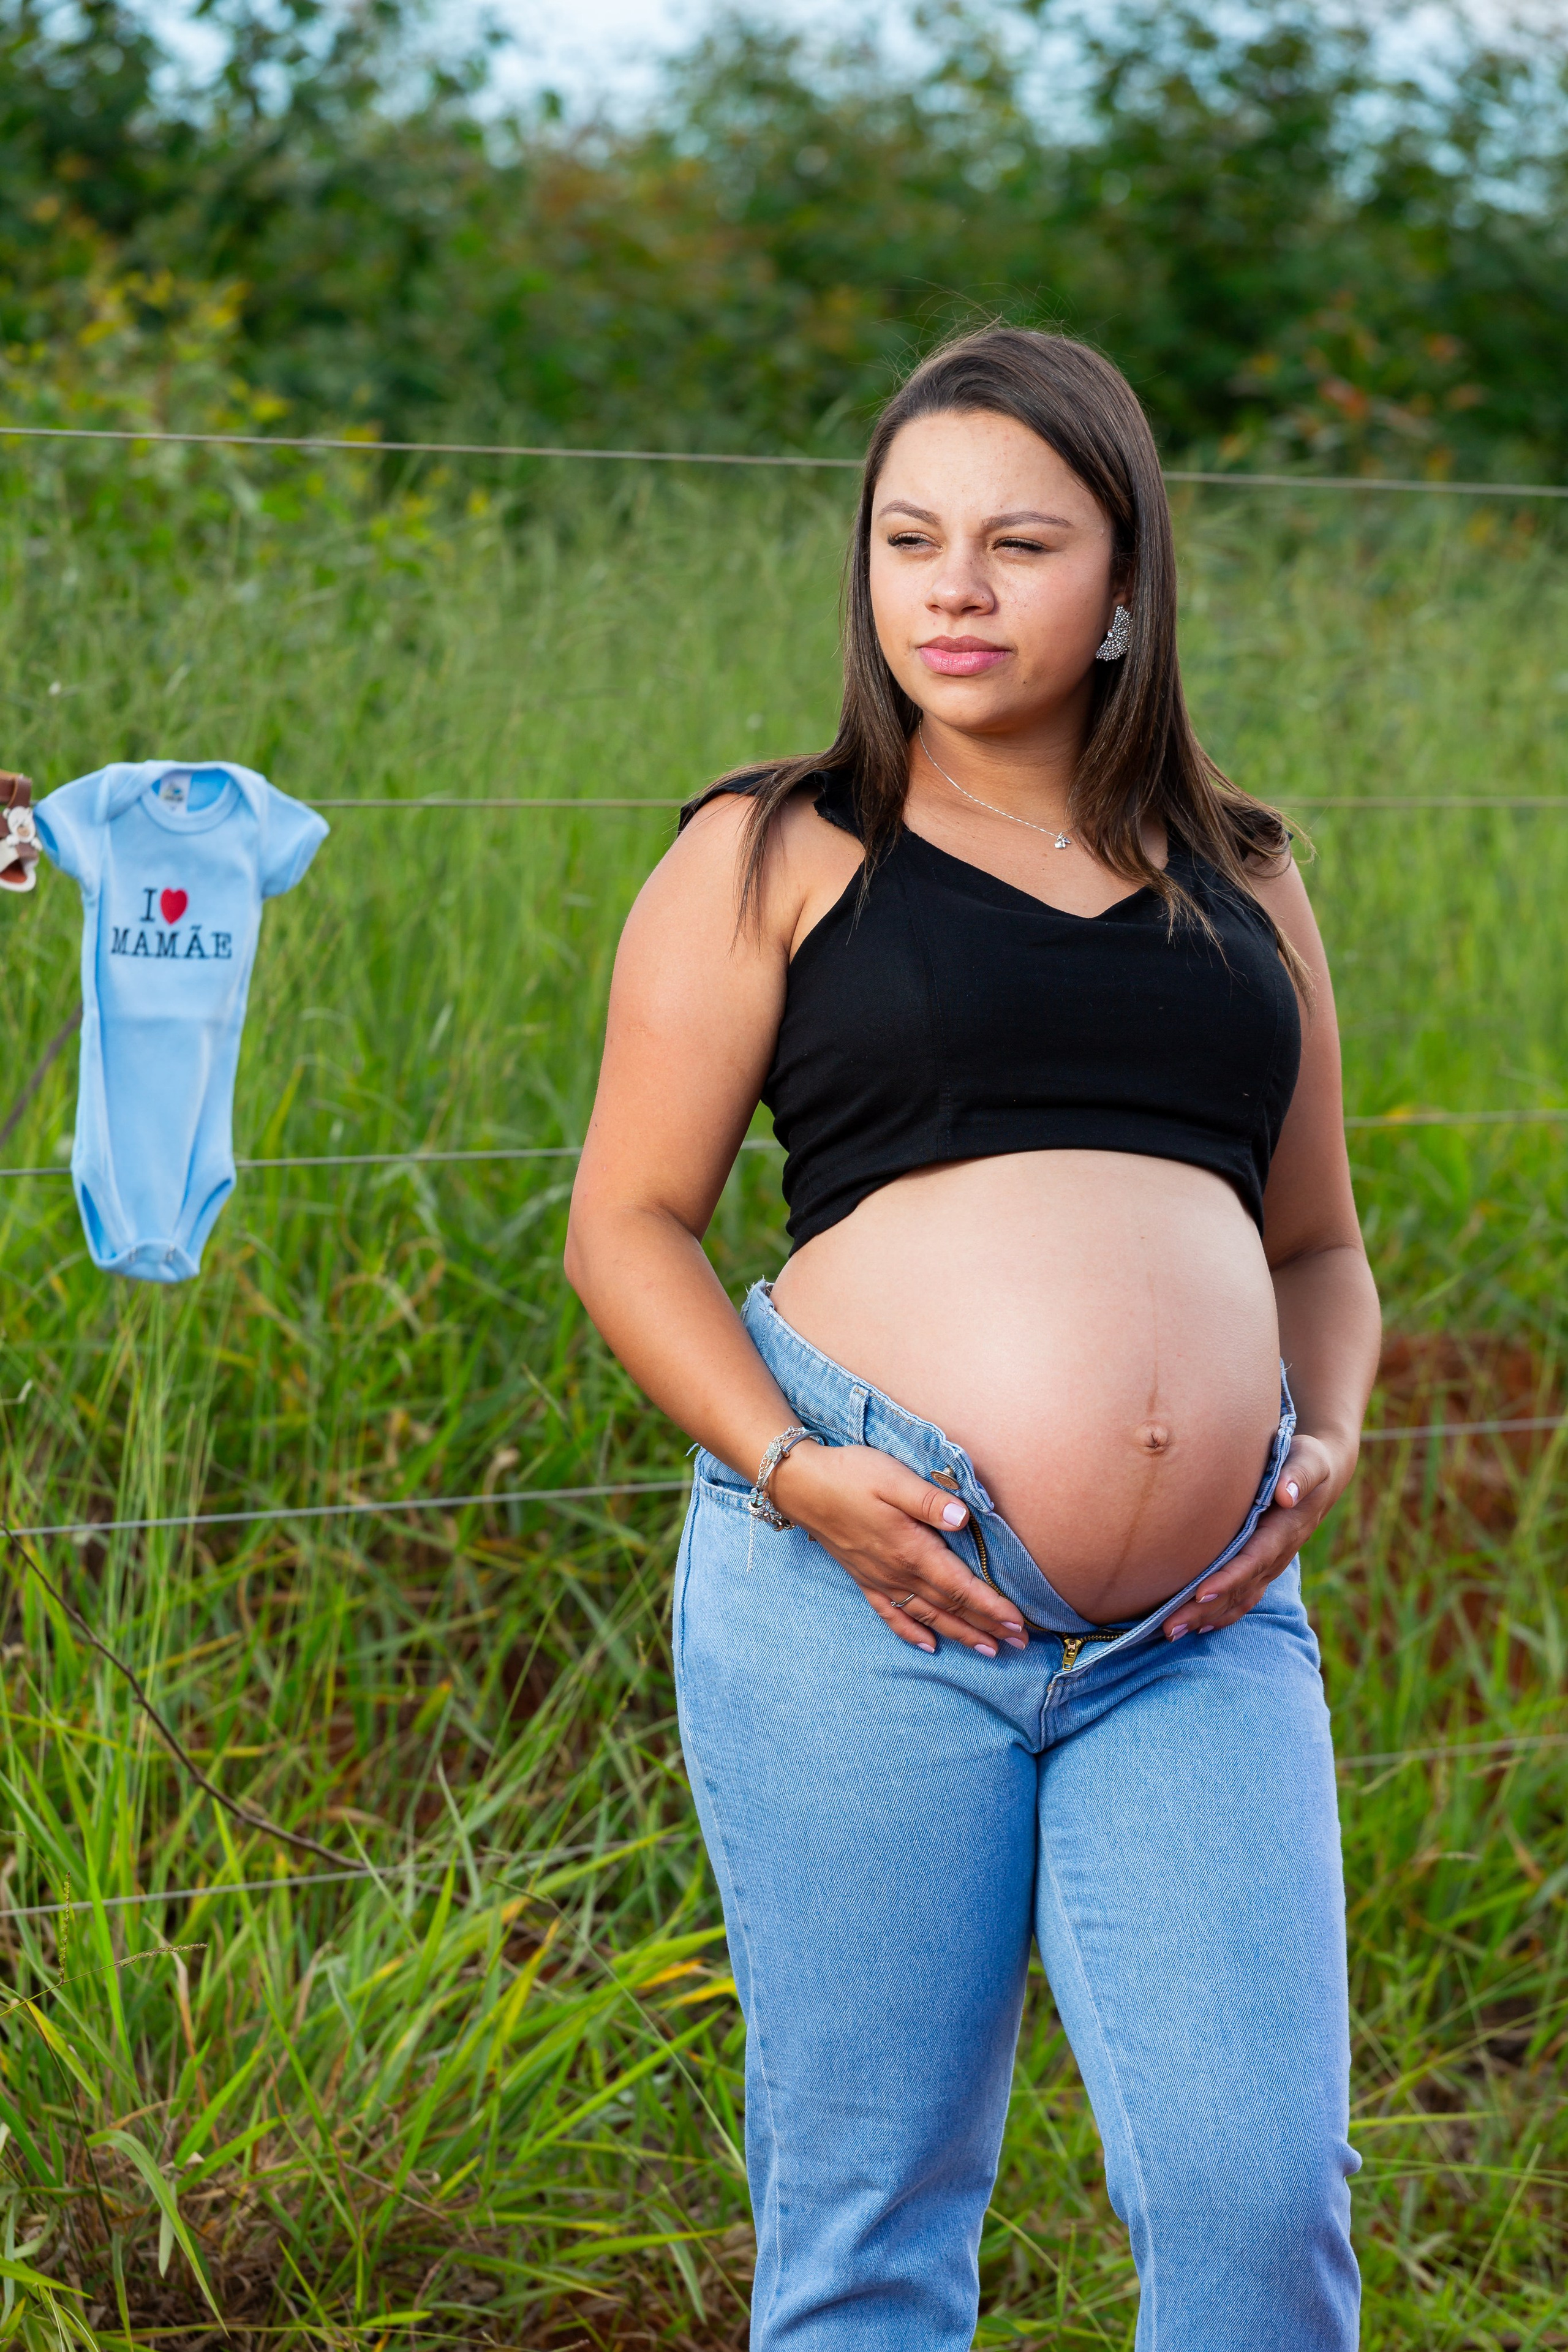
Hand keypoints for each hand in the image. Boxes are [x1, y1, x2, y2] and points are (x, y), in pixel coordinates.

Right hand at [769, 1441, 1029, 1657]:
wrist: (800, 1485)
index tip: (1018, 1622)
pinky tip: (928, 1645)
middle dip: (987, 1626)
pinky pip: (891, 1615)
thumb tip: (964, 1520)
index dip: (991, 1606)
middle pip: (950, 1607)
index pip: (960, 1586)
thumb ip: (929, 1501)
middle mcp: (898, 1572)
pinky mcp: (864, 1578)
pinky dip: (911, 1633)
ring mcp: (880, 1579)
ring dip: (960, 1634)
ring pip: (927, 1616)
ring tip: (989, 1650)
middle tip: (1020, 1643)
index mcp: (911, 1549)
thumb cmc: (850, 1475)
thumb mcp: (893, 1478)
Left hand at [1164, 1432, 1347, 1639]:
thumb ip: (1299, 1474)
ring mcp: (1269, 1566)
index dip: (1229, 1579)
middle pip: (1239, 1589)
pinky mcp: (1261, 1568)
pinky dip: (1221, 1615)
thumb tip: (1286, 1493)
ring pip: (1238, 1599)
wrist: (1320, 1477)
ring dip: (1206, 1619)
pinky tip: (1197, 1627)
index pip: (1253, 1560)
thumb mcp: (1308, 1460)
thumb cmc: (1306, 1462)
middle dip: (1205, 1610)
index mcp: (1285, 1530)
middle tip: (1170, 1626)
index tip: (1201, 1594)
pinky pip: (1242, 1598)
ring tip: (1172, 1633)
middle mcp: (1276, 1555)